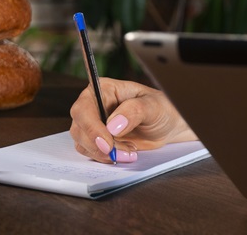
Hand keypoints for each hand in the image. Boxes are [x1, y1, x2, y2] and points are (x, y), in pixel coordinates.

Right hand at [69, 77, 195, 162]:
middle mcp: (94, 105)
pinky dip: (105, 158)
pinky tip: (125, 153)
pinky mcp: (97, 140)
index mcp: (104, 90)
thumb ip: (134, 111)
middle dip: (97, 145)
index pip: (84, 107)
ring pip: (82, 143)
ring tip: (129, 151)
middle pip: (79, 128)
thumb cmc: (161, 109)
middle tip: (117, 154)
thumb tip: (113, 125)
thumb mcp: (153, 106)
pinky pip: (90, 153)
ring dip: (103, 153)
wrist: (168, 126)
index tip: (107, 143)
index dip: (91, 127)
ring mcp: (94, 124)